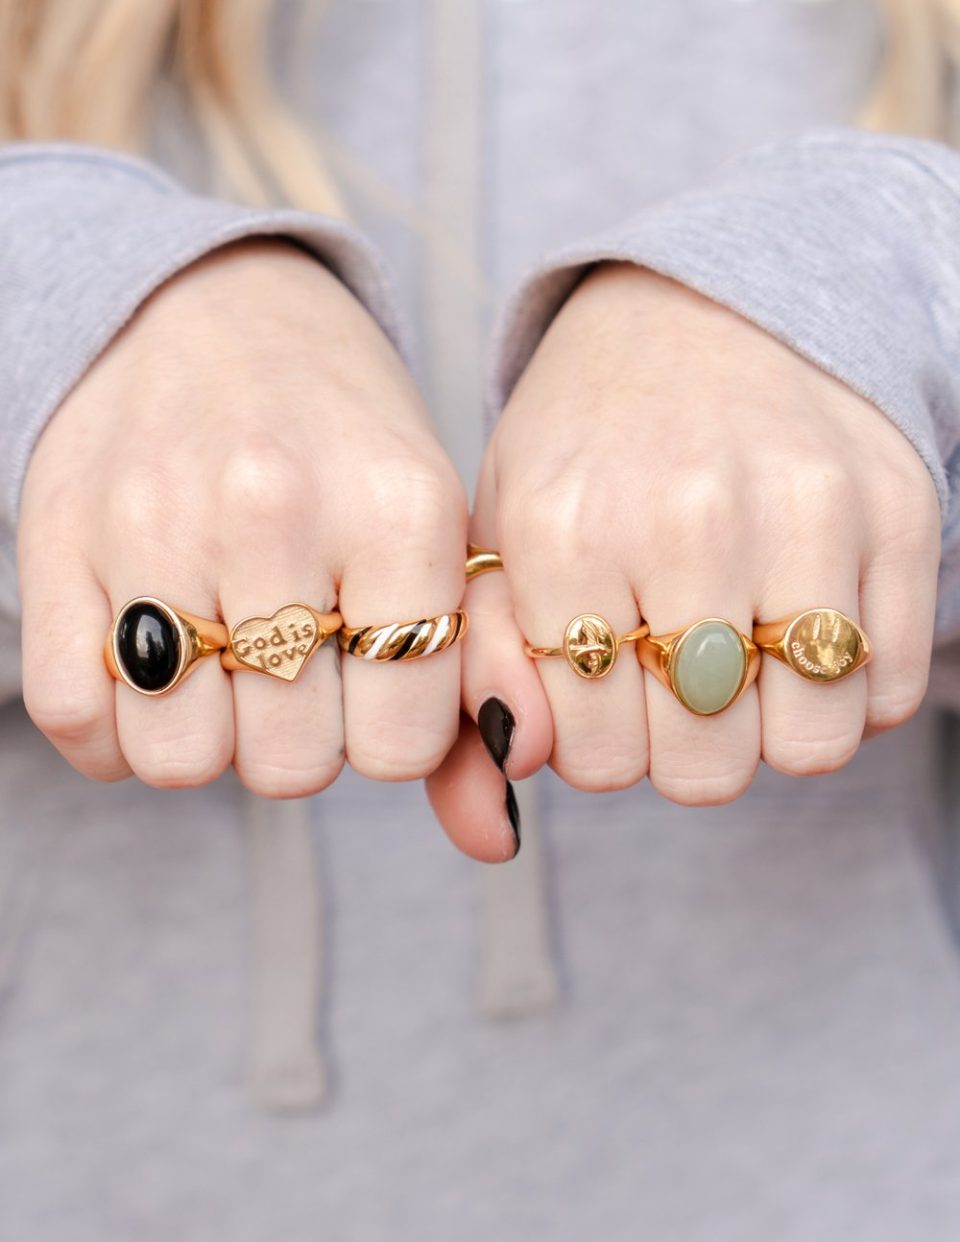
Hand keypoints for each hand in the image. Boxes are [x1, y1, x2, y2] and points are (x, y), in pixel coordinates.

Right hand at [19, 239, 466, 793]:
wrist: (212, 306)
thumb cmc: (344, 442)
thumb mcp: (434, 535)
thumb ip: (470, 688)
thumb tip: (493, 843)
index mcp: (400, 508)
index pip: (399, 744)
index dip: (386, 732)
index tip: (369, 676)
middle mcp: (277, 509)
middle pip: (291, 766)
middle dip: (301, 740)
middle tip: (295, 667)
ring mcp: (156, 522)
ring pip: (179, 760)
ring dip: (209, 741)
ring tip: (225, 670)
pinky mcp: (58, 536)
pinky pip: (75, 718)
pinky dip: (117, 732)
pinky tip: (153, 677)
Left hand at [428, 264, 939, 859]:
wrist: (696, 308)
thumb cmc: (586, 444)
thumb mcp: (502, 533)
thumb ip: (487, 658)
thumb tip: (516, 761)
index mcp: (564, 528)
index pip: (597, 756)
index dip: (600, 748)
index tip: (606, 693)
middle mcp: (688, 519)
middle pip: (707, 769)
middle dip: (682, 750)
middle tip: (672, 684)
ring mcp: (807, 512)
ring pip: (810, 746)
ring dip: (771, 732)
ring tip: (739, 665)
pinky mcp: (899, 509)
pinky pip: (890, 695)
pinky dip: (846, 694)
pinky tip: (797, 628)